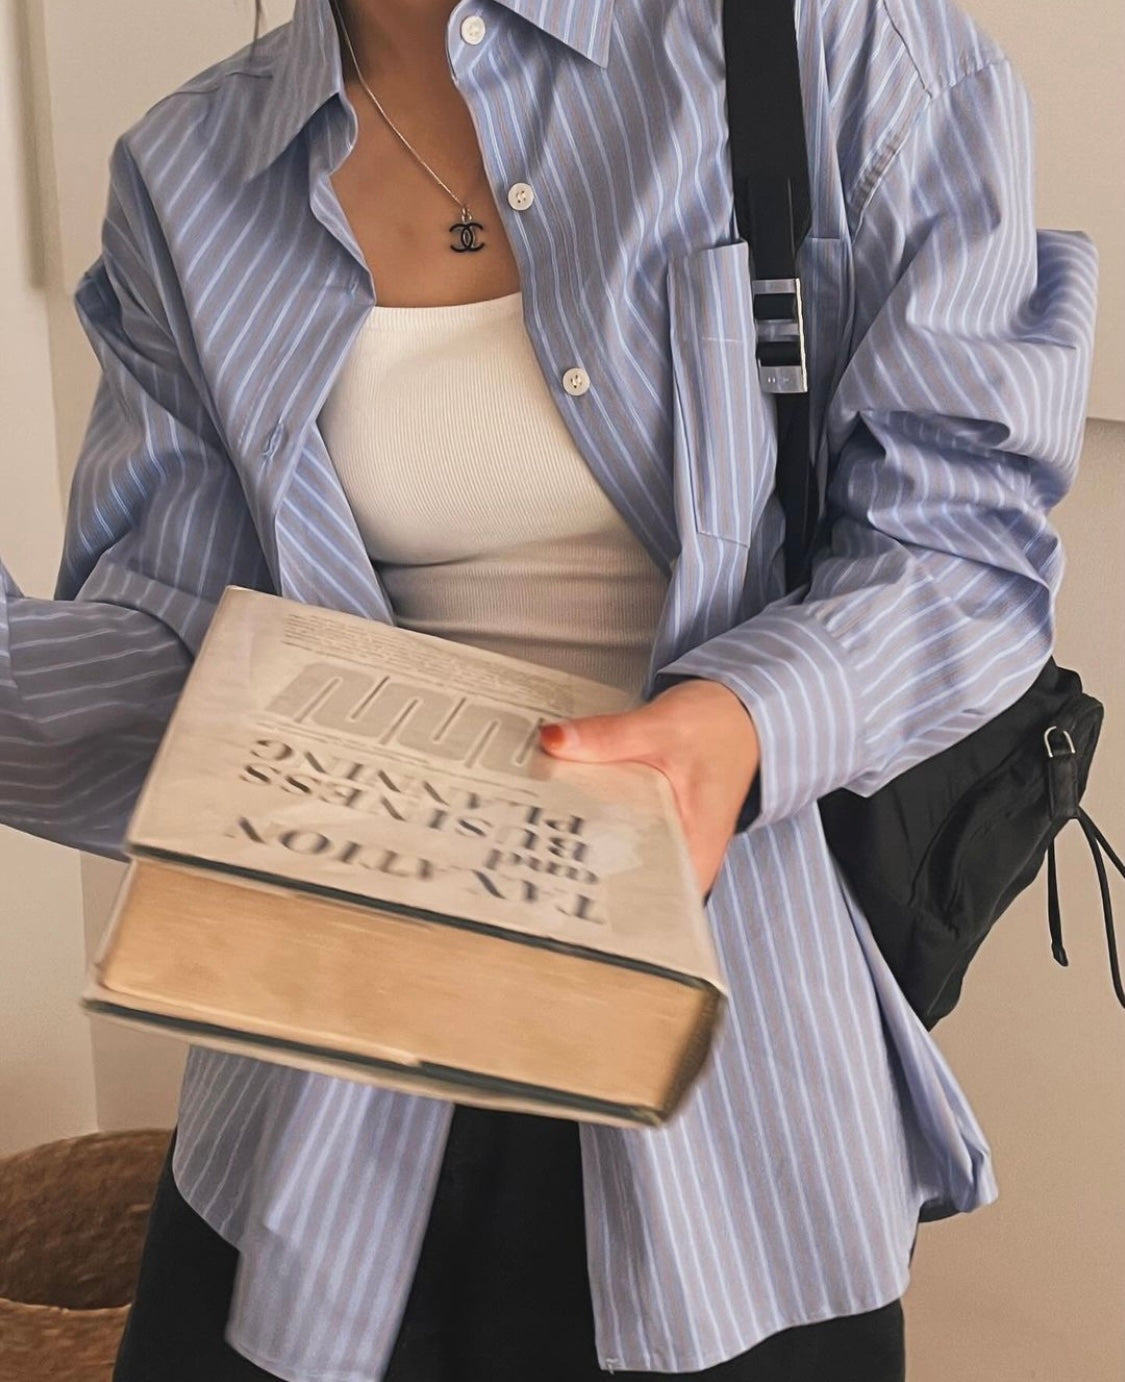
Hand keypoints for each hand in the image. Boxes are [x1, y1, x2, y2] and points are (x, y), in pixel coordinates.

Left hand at [538, 679, 760, 894]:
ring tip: (542, 847)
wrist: (741, 712)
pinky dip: (599, 826)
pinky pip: (624, 835)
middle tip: (539, 870)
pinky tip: (568, 817)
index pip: (657, 904)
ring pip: (625, 860)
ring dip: (589, 850)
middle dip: (587, 878)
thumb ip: (608, 736)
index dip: (614, 910)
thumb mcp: (661, 725)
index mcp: (698, 845)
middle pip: (631, 885)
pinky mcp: (660, 824)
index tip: (569, 904)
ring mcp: (674, 840)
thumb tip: (555, 740)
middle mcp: (688, 854)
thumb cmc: (720, 725)